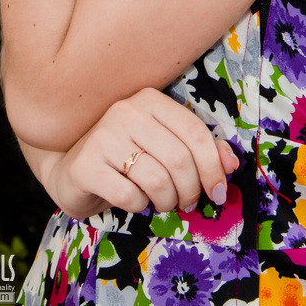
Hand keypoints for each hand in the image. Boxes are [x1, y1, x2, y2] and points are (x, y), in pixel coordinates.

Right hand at [44, 87, 238, 219]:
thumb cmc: (127, 157)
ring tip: (164, 203)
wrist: (73, 170)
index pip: (194, 131)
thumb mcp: (164, 147)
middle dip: (191, 189)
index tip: (219, 192)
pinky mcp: (86, 165)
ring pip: (157, 179)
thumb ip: (200, 150)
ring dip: (168, 201)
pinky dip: (140, 206)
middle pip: (178, 158)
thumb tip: (232, 164)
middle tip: (188, 202)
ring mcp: (102, 136)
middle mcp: (125, 111)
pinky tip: (136, 201)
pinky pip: (129, 195)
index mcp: (149, 100)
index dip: (213, 166)